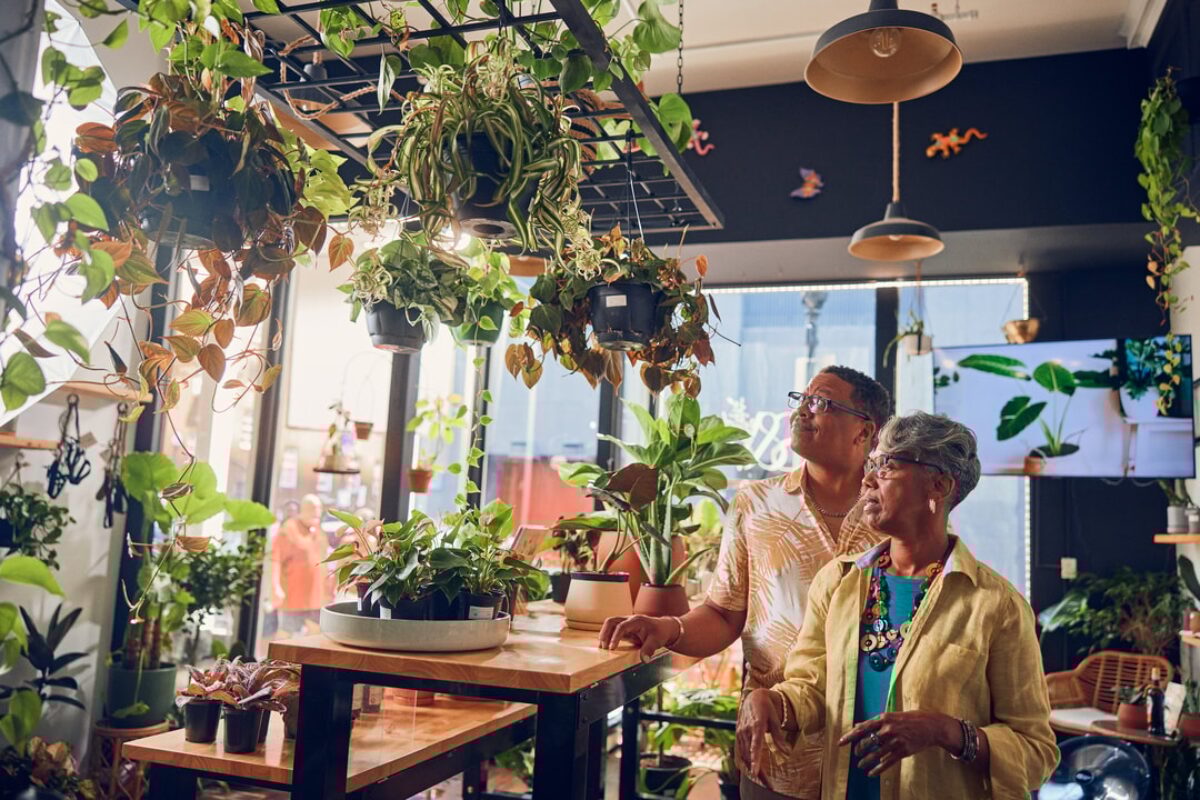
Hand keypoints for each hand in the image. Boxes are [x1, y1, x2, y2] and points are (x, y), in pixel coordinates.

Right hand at [597, 615, 676, 660]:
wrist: (663, 628)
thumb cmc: (660, 633)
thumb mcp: (657, 641)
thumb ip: (649, 649)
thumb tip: (644, 660)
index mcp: (636, 621)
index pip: (622, 626)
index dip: (615, 636)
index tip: (612, 648)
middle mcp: (629, 619)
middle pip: (611, 621)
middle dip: (605, 633)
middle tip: (603, 647)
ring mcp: (625, 623)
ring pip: (610, 624)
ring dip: (604, 634)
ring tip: (602, 648)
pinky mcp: (624, 628)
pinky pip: (612, 629)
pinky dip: (607, 636)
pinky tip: (605, 646)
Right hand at [736, 689, 785, 783]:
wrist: (753, 697)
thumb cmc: (767, 709)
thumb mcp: (776, 721)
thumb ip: (779, 737)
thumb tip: (786, 753)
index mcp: (757, 725)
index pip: (755, 745)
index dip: (755, 759)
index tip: (755, 771)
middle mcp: (746, 729)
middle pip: (750, 754)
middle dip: (758, 770)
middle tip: (768, 784)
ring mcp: (740, 732)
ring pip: (744, 755)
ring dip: (753, 768)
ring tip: (764, 780)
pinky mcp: (738, 734)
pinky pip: (741, 751)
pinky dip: (747, 761)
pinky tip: (754, 769)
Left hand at [838, 711, 958, 776]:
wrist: (931, 726)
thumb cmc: (910, 719)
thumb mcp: (891, 716)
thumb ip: (874, 721)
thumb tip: (858, 724)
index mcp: (884, 718)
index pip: (863, 727)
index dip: (850, 736)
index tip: (840, 743)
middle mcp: (889, 729)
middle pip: (867, 741)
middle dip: (859, 749)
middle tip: (856, 753)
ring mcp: (896, 741)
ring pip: (875, 754)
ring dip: (865, 760)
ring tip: (860, 764)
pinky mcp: (903, 751)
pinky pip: (887, 762)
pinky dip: (877, 769)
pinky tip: (871, 773)